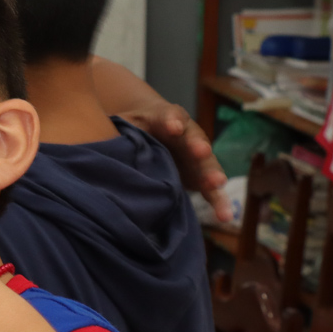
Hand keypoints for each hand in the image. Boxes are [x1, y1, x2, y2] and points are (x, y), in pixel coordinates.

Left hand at [119, 102, 231, 221]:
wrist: (153, 136)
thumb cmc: (136, 129)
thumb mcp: (127, 125)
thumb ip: (121, 132)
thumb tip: (107, 143)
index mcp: (168, 118)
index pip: (170, 116)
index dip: (171, 121)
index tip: (173, 126)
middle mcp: (188, 136)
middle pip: (195, 140)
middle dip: (197, 147)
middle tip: (201, 152)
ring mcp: (197, 157)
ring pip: (207, 166)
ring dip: (212, 175)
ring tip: (216, 184)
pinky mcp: (200, 178)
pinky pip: (211, 190)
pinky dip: (218, 201)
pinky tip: (225, 215)